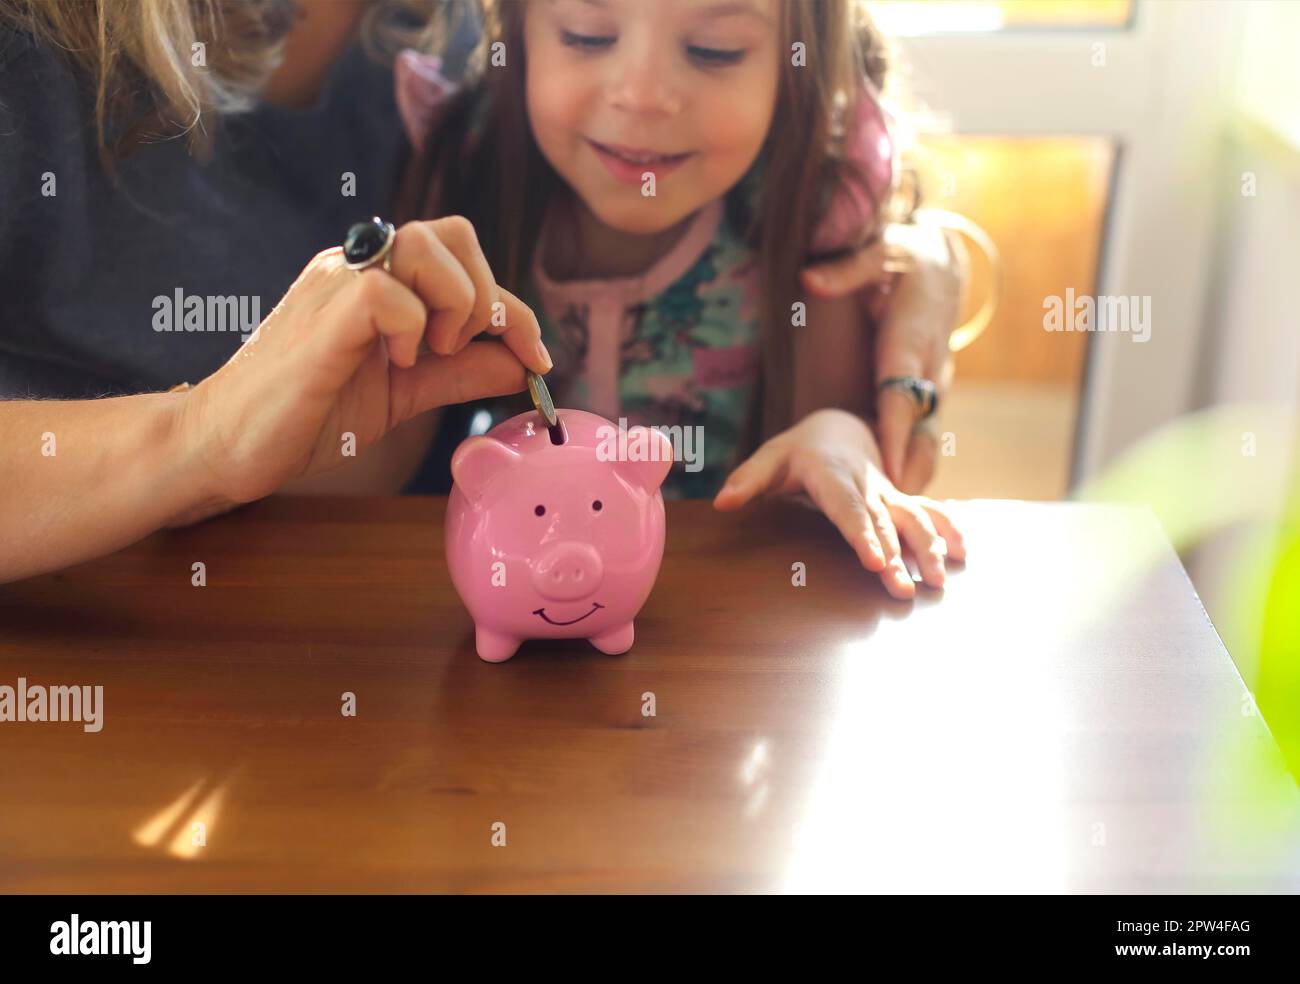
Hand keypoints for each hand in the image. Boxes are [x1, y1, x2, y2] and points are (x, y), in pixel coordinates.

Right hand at [179, 216, 550, 507]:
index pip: (465, 260)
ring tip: (430, 356)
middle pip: (452, 231)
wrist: (225, 445)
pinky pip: (385, 291)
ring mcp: (336, 284)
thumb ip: (461, 372)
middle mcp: (358, 266)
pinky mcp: (320, 318)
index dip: (514, 308)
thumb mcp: (406, 392)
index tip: (537, 358)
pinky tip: (398, 362)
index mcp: (380, 280)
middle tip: (466, 354)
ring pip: (425, 244)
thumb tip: (524, 365)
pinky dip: (411, 326)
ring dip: (454, 304)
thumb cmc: (307, 414)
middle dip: (487, 297)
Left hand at [712, 408, 965, 599]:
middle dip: (897, 556)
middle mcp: (866, 484)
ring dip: (929, 548)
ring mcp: (887, 492)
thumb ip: (748, 480)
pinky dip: (949, 529)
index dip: (863, 535)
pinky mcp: (900, 499)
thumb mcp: (770, 458)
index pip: (848, 508)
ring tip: (939, 580)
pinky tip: (965, 552)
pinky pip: (929, 511)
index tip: (874, 561)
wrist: (837, 428)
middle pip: (883, 522)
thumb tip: (723, 502)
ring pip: (912, 518)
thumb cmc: (797, 451)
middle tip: (904, 589)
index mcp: (833, 474)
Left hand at [801, 220, 964, 491]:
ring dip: (913, 478)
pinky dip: (914, 468)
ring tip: (895, 524)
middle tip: (890, 514)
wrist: (944, 265)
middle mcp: (929, 370)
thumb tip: (808, 279)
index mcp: (911, 341)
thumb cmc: (904, 259)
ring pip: (928, 440)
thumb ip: (846, 270)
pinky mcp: (931, 396)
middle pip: (922, 431)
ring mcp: (935, 386)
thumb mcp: (879, 253)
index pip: (902, 395)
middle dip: (907, 471)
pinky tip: (897, 501)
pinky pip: (925, 438)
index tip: (884, 468)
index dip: (894, 434)